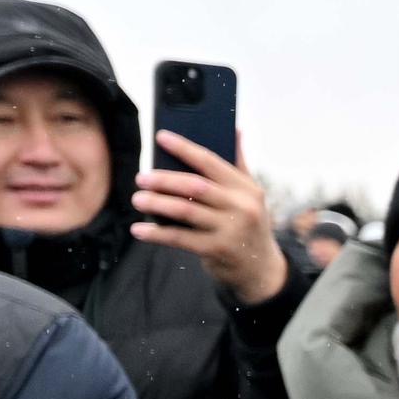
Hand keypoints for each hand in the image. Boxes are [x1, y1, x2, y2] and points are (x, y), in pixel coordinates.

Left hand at [133, 132, 288, 305]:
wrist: (261, 268)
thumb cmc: (249, 225)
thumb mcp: (251, 195)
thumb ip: (240, 164)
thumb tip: (236, 129)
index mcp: (246, 188)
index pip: (211, 162)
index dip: (184, 148)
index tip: (160, 137)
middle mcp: (241, 206)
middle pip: (195, 186)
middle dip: (164, 180)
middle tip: (141, 178)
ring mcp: (230, 229)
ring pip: (185, 210)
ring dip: (157, 204)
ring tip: (137, 199)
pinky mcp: (217, 250)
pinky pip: (180, 238)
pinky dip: (157, 234)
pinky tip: (139, 229)